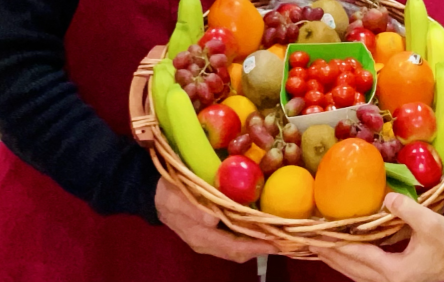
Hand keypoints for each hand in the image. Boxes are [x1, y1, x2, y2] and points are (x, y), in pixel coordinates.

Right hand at [155, 179, 277, 262]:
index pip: (234, 247)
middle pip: (240, 252)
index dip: (257, 246)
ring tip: (280, 234)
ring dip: (259, 243)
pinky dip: (250, 235)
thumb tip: (211, 219)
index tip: (278, 241)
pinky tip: (262, 225)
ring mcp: (210, 240)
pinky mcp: (212, 233)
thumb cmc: (168, 192)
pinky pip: (235, 239)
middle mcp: (208, 243)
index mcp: (200, 237)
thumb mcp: (175, 196)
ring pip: (239, 247)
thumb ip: (191, 208)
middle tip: (288, 239)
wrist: (155, 194)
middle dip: (264, 247)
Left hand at [316, 193, 443, 281]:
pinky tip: (344, 254)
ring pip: (356, 275)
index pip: (359, 256)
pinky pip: (365, 274)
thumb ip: (405, 210)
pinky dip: (351, 264)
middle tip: (309, 243)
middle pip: (351, 269)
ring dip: (338, 261)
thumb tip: (385, 198)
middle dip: (330, 256)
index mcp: (395, 271)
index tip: (318, 238)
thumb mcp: (429, 223)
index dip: (337, 245)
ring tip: (320, 248)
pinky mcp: (394, 281)